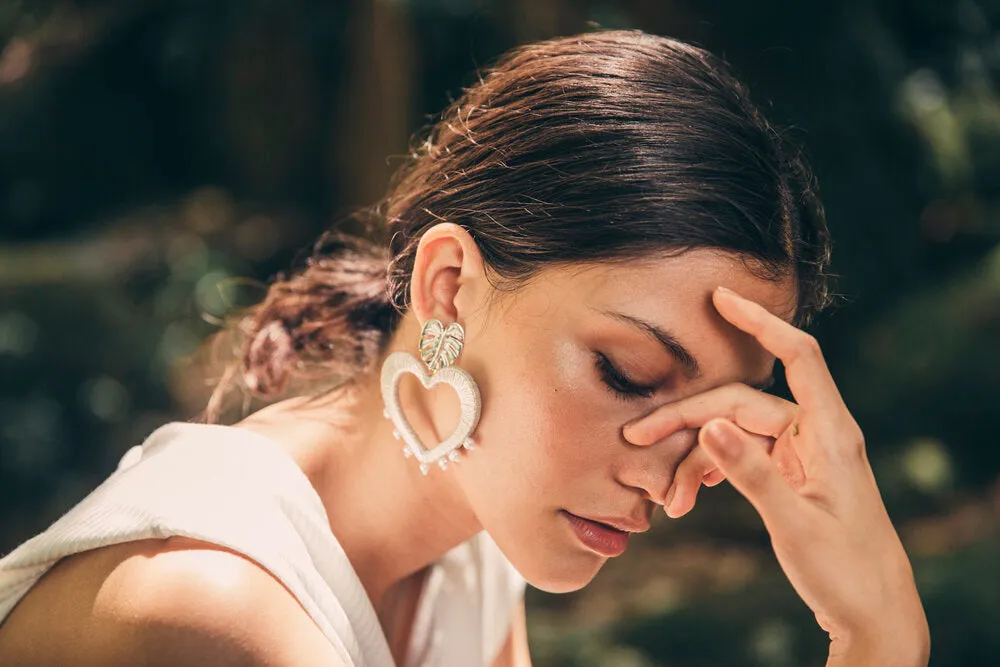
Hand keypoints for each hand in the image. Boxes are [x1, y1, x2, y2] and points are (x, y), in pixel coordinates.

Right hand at [622, 287, 929, 666]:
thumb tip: (709, 426)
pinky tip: (685, 497)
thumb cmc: (845, 569)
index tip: (722, 297)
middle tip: (636, 441)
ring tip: (669, 502)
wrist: (872, 613)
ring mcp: (797, 452)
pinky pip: (736, 456)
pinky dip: (708, 472)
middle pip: (738, 403)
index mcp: (830, 432)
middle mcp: (812, 433)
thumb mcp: (794, 523)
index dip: (761, 321)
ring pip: (730, 433)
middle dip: (686, 422)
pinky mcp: (785, 472)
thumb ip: (751, 472)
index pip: (799, 356)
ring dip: (693, 461)